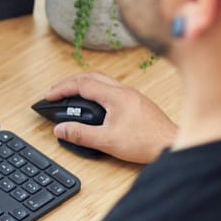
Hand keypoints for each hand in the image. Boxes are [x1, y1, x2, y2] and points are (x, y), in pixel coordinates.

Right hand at [46, 72, 177, 163]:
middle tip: (56, 91)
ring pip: (102, 80)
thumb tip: (60, 129)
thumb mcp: (106, 141)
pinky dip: (95, 90)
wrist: (171, 144)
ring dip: (83, 83)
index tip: (49, 96)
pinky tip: (93, 102)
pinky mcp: (136, 102)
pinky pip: (111, 88)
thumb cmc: (146, 142)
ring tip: (70, 93)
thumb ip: (80, 134)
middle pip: (91, 76)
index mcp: (115, 96)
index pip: (82, 84)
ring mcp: (132, 95)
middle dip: (69, 82)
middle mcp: (124, 91)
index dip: (62, 88)